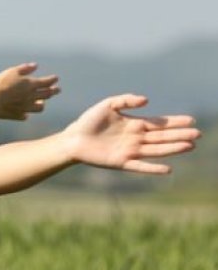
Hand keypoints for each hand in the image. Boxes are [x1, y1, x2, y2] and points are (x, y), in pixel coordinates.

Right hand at [0, 63, 59, 120]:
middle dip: (53, 91)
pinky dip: (27, 113)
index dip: (52, 80)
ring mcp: (26, 107)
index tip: (56, 78)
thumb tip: (35, 66)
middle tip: (57, 90)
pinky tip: (25, 113)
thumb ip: (24, 69)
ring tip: (42, 102)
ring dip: (42, 103)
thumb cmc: (2, 84)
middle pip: (47, 94)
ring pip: (39, 107)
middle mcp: (32, 97)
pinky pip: (26, 115)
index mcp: (31, 85)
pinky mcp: (18, 115)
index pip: (47, 82)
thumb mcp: (12, 72)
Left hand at [63, 94, 199, 173]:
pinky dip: (153, 168)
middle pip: (162, 137)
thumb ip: (126, 100)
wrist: (72, 138)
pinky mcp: (121, 162)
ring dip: (172, 149)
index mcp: (134, 124)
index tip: (191, 120)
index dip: (175, 122)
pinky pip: (140, 166)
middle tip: (197, 134)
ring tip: (189, 146)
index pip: (159, 123)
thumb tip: (147, 100)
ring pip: (156, 150)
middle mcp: (136, 138)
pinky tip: (167, 169)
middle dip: (179, 135)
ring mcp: (130, 151)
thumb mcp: (108, 104)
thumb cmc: (89, 121)